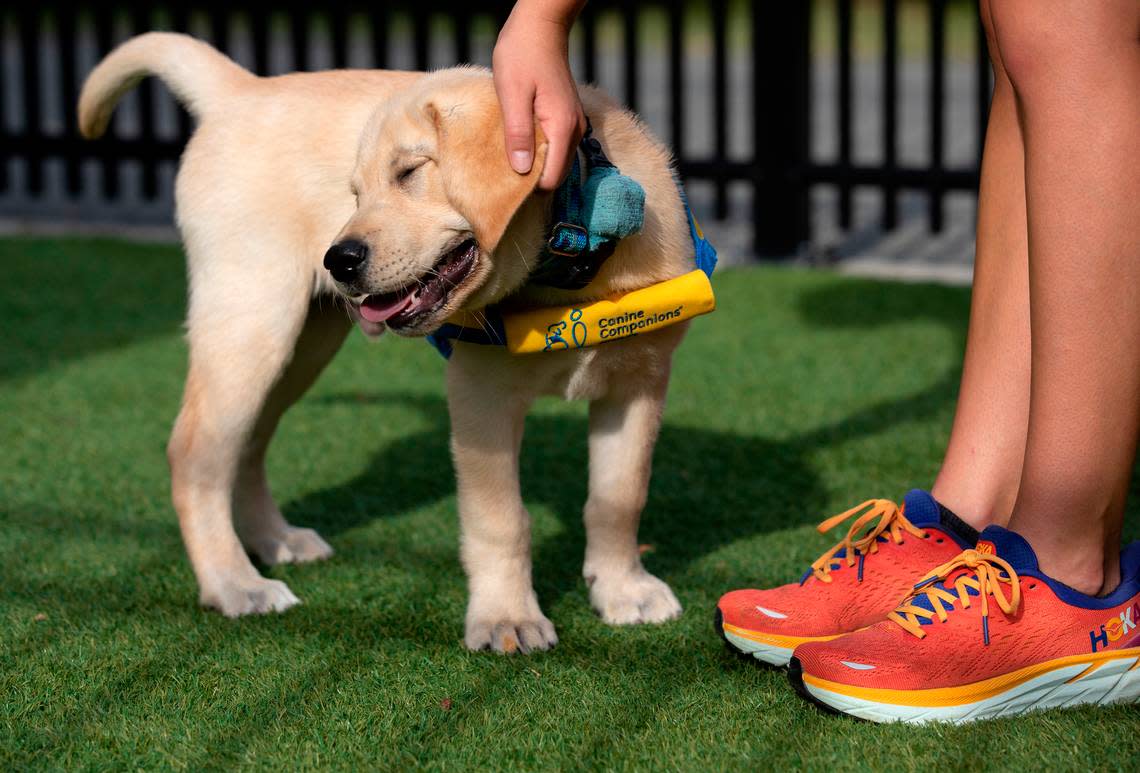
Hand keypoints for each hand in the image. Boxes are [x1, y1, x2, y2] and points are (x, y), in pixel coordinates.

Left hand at [493, 1, 586, 190]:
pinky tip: (519, 141)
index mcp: (561, 127)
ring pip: (557, 161)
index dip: (530, 187)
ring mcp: (573, 124)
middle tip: (503, 172)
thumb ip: (517, 133)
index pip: (553, 178)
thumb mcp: (512, 94)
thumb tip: (521, 170)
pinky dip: (539, 151)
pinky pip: (555, 146)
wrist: (541, 27)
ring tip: (509, 156)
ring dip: (534, 164)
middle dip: (532, 178)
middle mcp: (574, 130)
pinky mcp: (567, 118)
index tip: (507, 184)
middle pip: (557, 173)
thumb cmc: (522, 55)